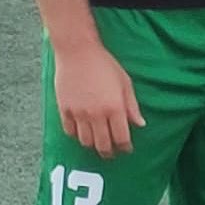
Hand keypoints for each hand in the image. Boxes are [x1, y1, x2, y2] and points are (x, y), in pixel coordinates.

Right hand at [53, 41, 144, 158]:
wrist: (78, 51)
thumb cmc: (105, 64)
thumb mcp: (125, 82)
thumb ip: (132, 106)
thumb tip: (140, 124)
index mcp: (114, 107)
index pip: (121, 138)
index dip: (125, 147)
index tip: (126, 149)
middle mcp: (96, 114)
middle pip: (103, 144)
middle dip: (109, 152)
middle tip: (112, 153)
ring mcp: (78, 113)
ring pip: (85, 142)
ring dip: (93, 146)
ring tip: (98, 144)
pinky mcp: (64, 109)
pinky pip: (69, 131)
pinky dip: (76, 135)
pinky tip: (83, 133)